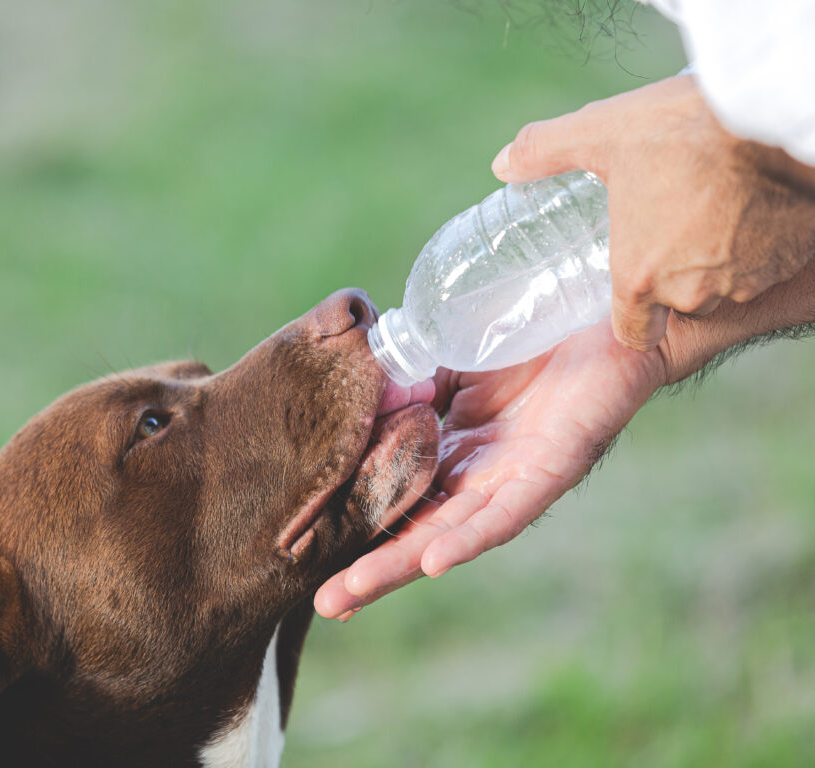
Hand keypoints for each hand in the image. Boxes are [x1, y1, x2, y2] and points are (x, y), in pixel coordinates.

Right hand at [315, 254, 814, 620]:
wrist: (609, 304)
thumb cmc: (533, 327)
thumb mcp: (453, 352)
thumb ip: (411, 376)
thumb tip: (358, 392)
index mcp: (451, 447)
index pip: (394, 493)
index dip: (356, 522)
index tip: (304, 550)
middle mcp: (479, 472)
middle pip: (416, 527)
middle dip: (371, 567)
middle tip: (324, 602)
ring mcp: (513, 474)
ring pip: (452, 531)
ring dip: (404, 564)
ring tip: (355, 594)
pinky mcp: (553, 466)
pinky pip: (508, 510)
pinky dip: (471, 534)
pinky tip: (435, 559)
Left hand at [491, 75, 814, 351]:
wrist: (784, 116)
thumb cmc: (688, 130)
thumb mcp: (604, 133)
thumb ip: (546, 152)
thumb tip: (501, 165)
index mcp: (639, 277)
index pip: (633, 332)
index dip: (631, 310)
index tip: (632, 279)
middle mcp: (692, 292)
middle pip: (678, 304)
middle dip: (674, 273)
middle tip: (670, 225)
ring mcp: (746, 279)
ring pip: (724, 285)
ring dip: (717, 258)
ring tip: (709, 208)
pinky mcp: (790, 258)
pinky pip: (767, 263)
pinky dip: (759, 242)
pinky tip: (749, 202)